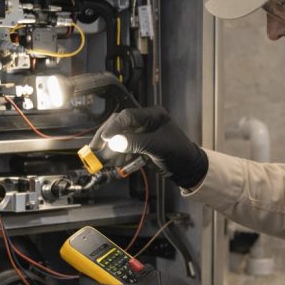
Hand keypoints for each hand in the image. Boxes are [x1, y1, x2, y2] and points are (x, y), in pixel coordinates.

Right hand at [90, 106, 208, 188]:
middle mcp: (146, 121)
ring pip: (120, 137)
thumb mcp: (158, 147)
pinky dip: (118, 155)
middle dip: (107, 138)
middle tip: (95, 150)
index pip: (128, 116)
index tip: (104, 137)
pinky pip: (125, 147)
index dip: (114, 126)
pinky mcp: (141, 144)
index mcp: (154, 116)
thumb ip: (136, 143)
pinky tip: (113, 162)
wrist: (189, 169)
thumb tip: (115, 142)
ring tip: (101, 160)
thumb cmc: (179, 154)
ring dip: (110, 149)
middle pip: (120, 125)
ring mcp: (143, 133)